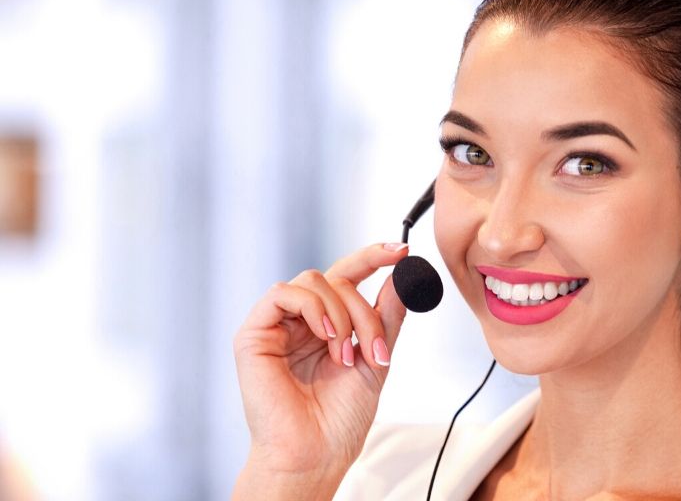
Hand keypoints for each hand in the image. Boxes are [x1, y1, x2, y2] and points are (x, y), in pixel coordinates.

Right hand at [232, 242, 409, 492]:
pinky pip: (283, 293)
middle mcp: (301, 321)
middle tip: (374, 346)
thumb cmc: (340, 418)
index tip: (401, 251)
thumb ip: (387, 316)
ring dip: (340, 315)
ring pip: (313, 282)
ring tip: (345, 355)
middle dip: (363, 309)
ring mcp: (276, 326)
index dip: (372, 258)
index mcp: (328, 325)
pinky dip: (312, 308)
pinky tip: (325, 336)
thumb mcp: (376, 359)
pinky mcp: (254, 334)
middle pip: (336, 278)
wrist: (316, 453)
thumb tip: (404, 275)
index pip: (347, 276)